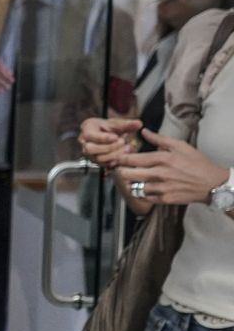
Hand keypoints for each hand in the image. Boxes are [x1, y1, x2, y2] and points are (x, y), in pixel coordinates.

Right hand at [80, 116, 141, 170]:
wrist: (106, 135)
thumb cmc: (108, 128)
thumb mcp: (116, 123)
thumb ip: (126, 124)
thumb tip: (139, 124)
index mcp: (87, 130)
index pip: (89, 135)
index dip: (103, 138)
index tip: (116, 137)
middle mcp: (85, 144)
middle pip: (90, 149)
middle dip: (108, 147)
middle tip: (122, 142)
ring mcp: (90, 154)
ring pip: (98, 158)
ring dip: (114, 155)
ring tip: (128, 148)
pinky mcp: (97, 162)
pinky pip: (105, 165)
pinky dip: (116, 161)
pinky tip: (125, 156)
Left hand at [116, 130, 230, 205]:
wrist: (212, 183)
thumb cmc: (197, 163)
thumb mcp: (180, 146)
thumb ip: (159, 139)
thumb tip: (143, 131)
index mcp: (162, 158)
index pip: (131, 159)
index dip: (120, 158)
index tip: (118, 158)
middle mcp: (159, 174)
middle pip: (126, 174)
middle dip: (121, 171)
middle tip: (122, 169)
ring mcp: (161, 188)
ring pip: (133, 187)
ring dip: (132, 183)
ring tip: (135, 179)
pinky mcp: (163, 199)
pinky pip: (144, 197)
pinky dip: (142, 193)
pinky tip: (147, 187)